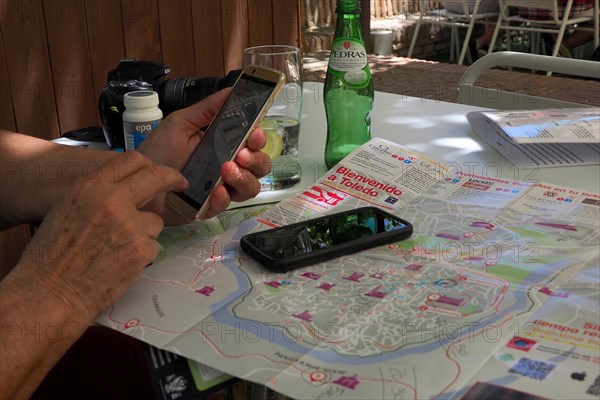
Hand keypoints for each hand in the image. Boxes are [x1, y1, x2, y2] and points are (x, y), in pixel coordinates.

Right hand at [5, 151, 187, 318]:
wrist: (49, 292)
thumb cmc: (51, 256)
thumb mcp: (67, 209)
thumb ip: (98, 195)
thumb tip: (124, 189)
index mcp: (91, 187)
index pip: (132, 160)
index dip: (150, 165)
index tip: (160, 172)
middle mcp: (112, 200)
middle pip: (156, 177)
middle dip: (172, 178)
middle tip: (179, 183)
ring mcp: (130, 225)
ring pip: (155, 221)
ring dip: (144, 233)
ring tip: (116, 251)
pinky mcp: (141, 249)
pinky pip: (152, 247)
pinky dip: (141, 256)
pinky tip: (119, 265)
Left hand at [138, 89, 271, 223]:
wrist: (136, 179)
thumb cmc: (158, 151)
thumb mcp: (181, 123)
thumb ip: (207, 108)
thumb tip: (232, 89)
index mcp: (225, 144)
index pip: (253, 142)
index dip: (259, 138)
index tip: (254, 134)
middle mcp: (229, 166)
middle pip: (260, 166)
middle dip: (256, 160)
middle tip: (241, 155)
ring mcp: (222, 188)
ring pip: (250, 188)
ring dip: (243, 178)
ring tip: (226, 170)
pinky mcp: (210, 207)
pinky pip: (227, 205)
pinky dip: (224, 198)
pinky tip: (215, 190)